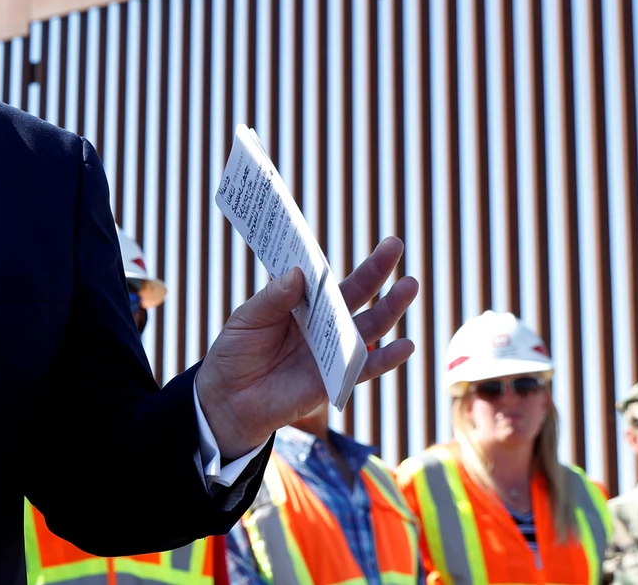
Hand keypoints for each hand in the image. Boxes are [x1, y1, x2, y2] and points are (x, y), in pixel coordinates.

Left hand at [195, 237, 417, 459]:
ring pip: (367, 327)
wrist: (228, 399)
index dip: (339, 259)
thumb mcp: (247, 319)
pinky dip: (386, 358)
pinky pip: (364, 368)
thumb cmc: (236, 353)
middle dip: (375, 271)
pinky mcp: (333, 380)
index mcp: (301, 304)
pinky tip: (406, 345)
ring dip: (390, 308)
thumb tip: (299, 273)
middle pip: (355, 296)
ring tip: (410, 285)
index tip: (345, 239)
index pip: (326, 278)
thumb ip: (273, 299)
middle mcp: (321, 324)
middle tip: (395, 245)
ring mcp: (330, 351)